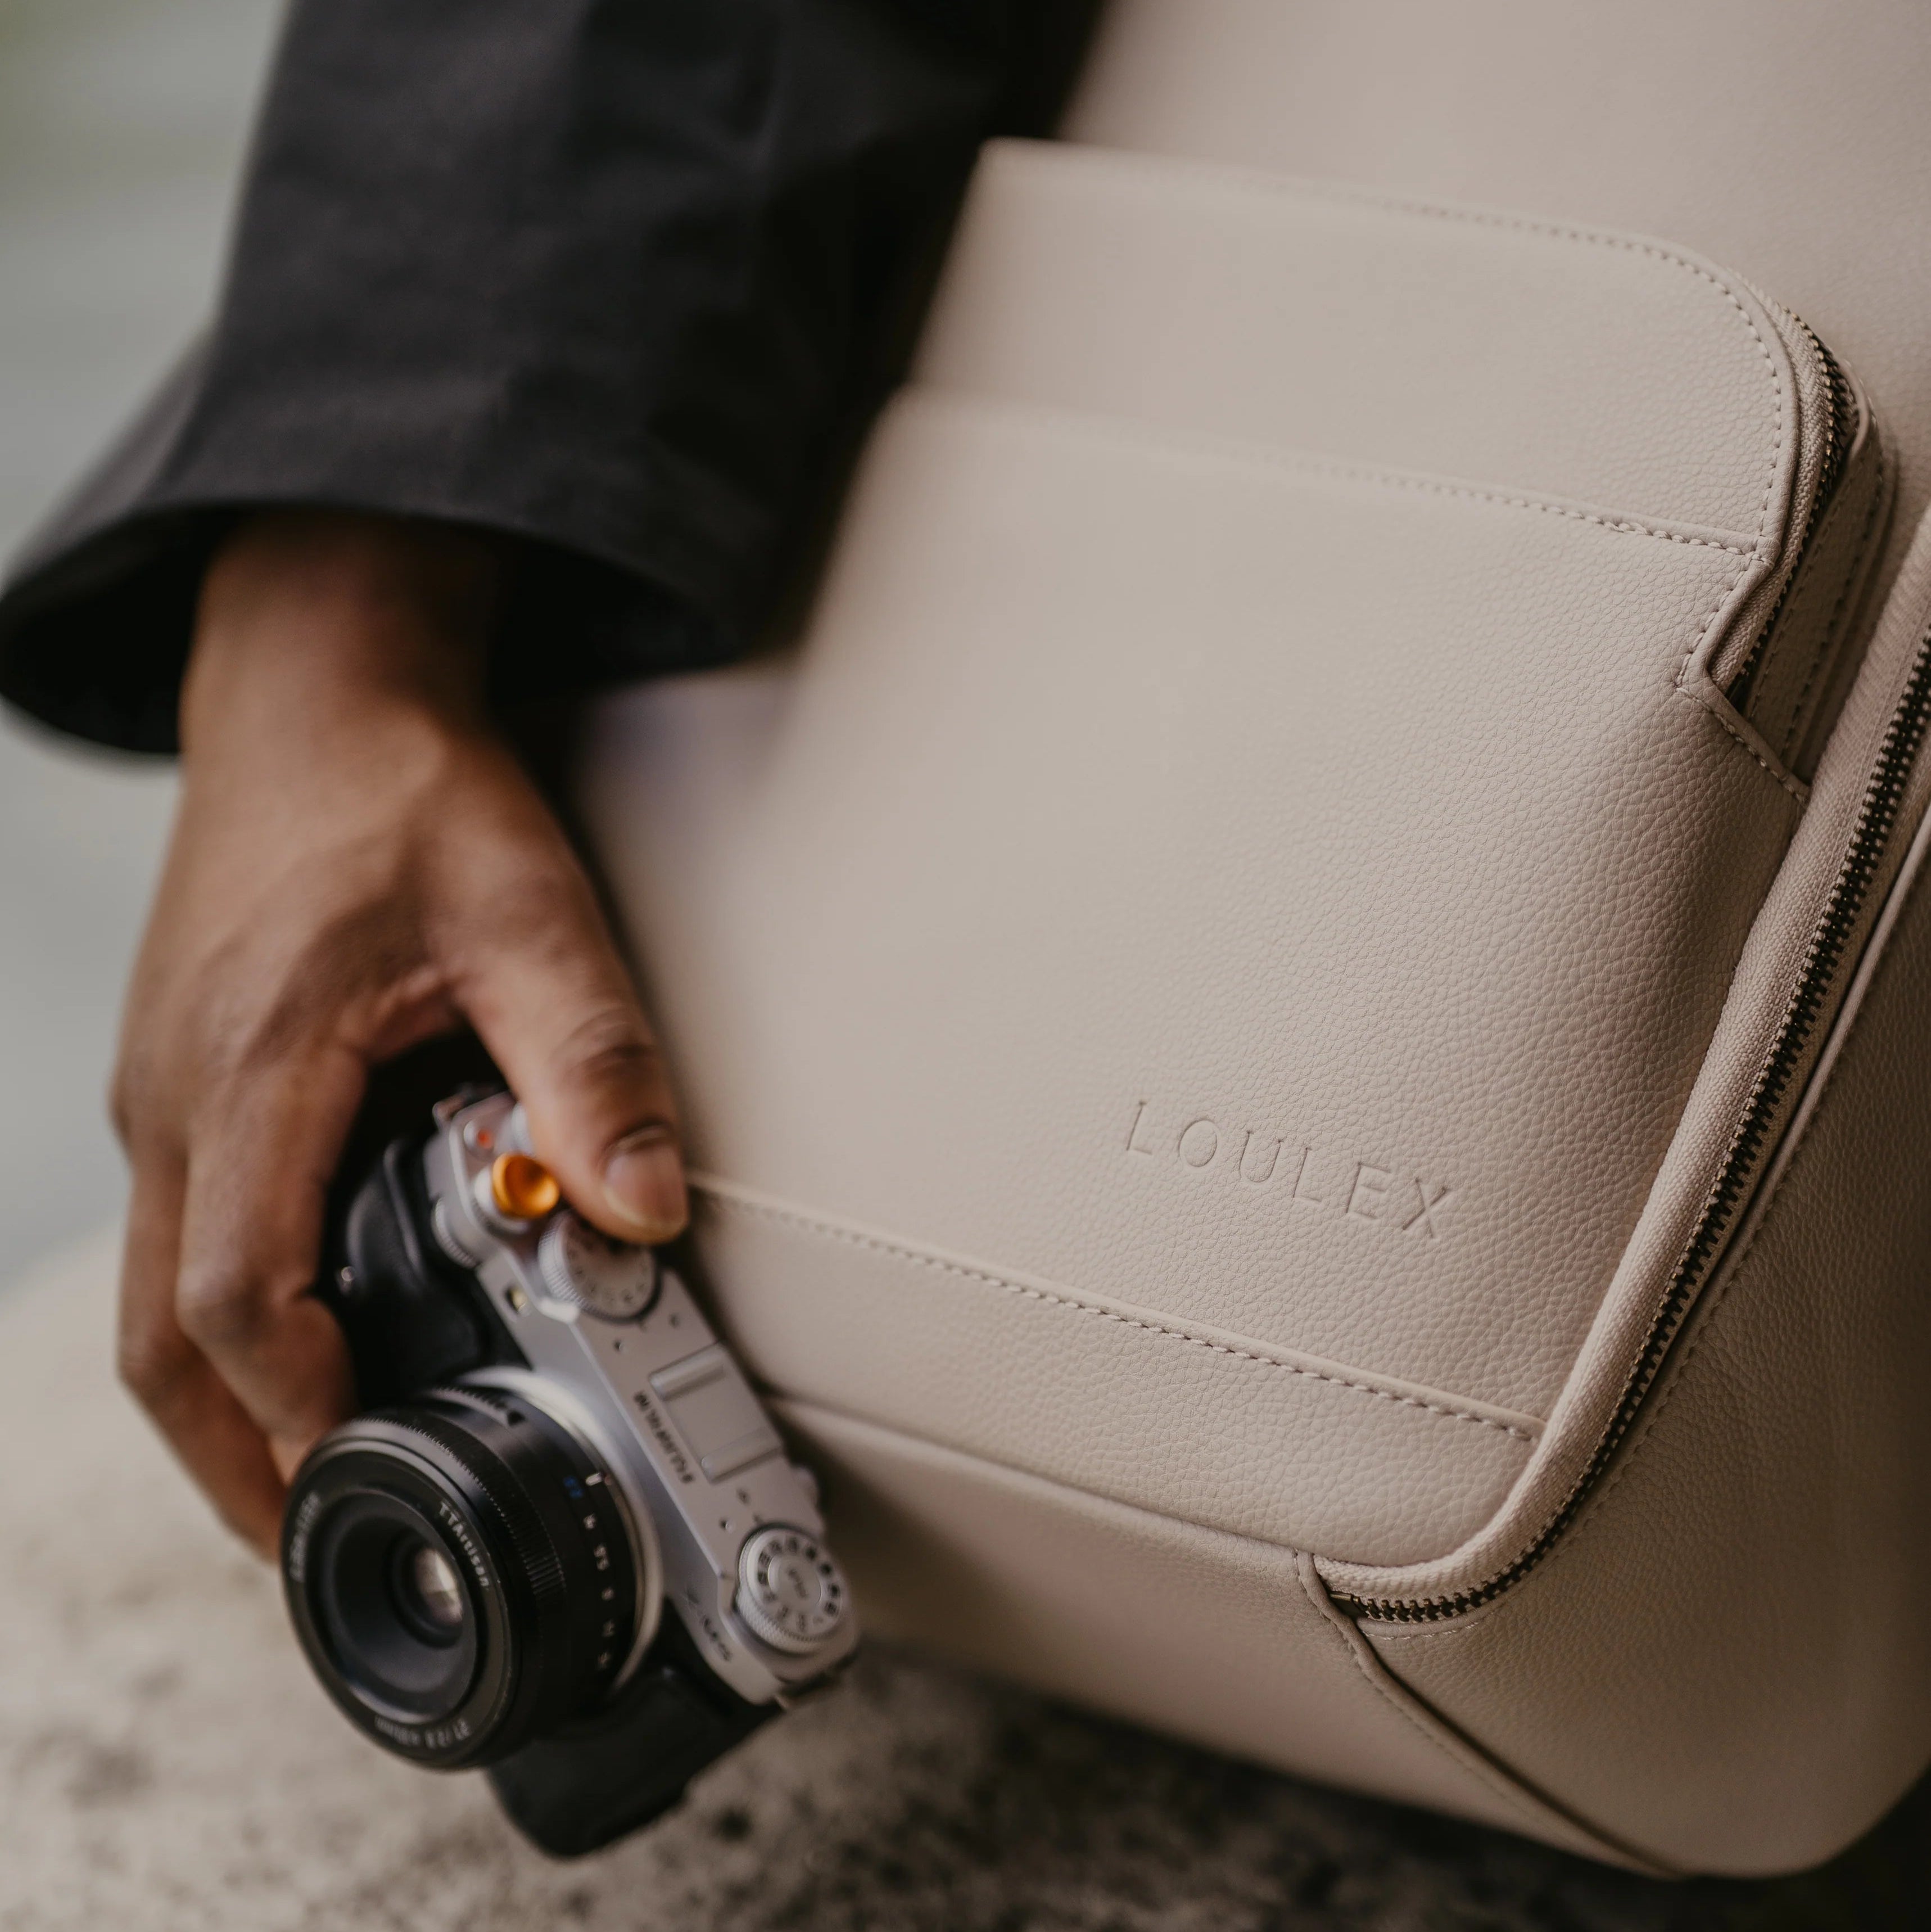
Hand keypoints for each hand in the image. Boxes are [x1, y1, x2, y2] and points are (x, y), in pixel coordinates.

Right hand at [112, 509, 685, 1554]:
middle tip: (320, 1533)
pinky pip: (176, 1231)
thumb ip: (591, 1064)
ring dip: (218, 1401)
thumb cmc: (405, 788)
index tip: (366, 1475)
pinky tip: (299, 1341)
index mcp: (249, 1066)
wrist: (314, 688)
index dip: (294, 1407)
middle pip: (158, 1338)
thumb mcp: (529, 912)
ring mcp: (162, 1088)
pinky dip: (221, 1320)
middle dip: (232, 1454)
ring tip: (309, 1471)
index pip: (236, 1296)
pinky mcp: (184, 1074)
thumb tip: (646, 1207)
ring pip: (151, 1295)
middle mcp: (176, 1095)